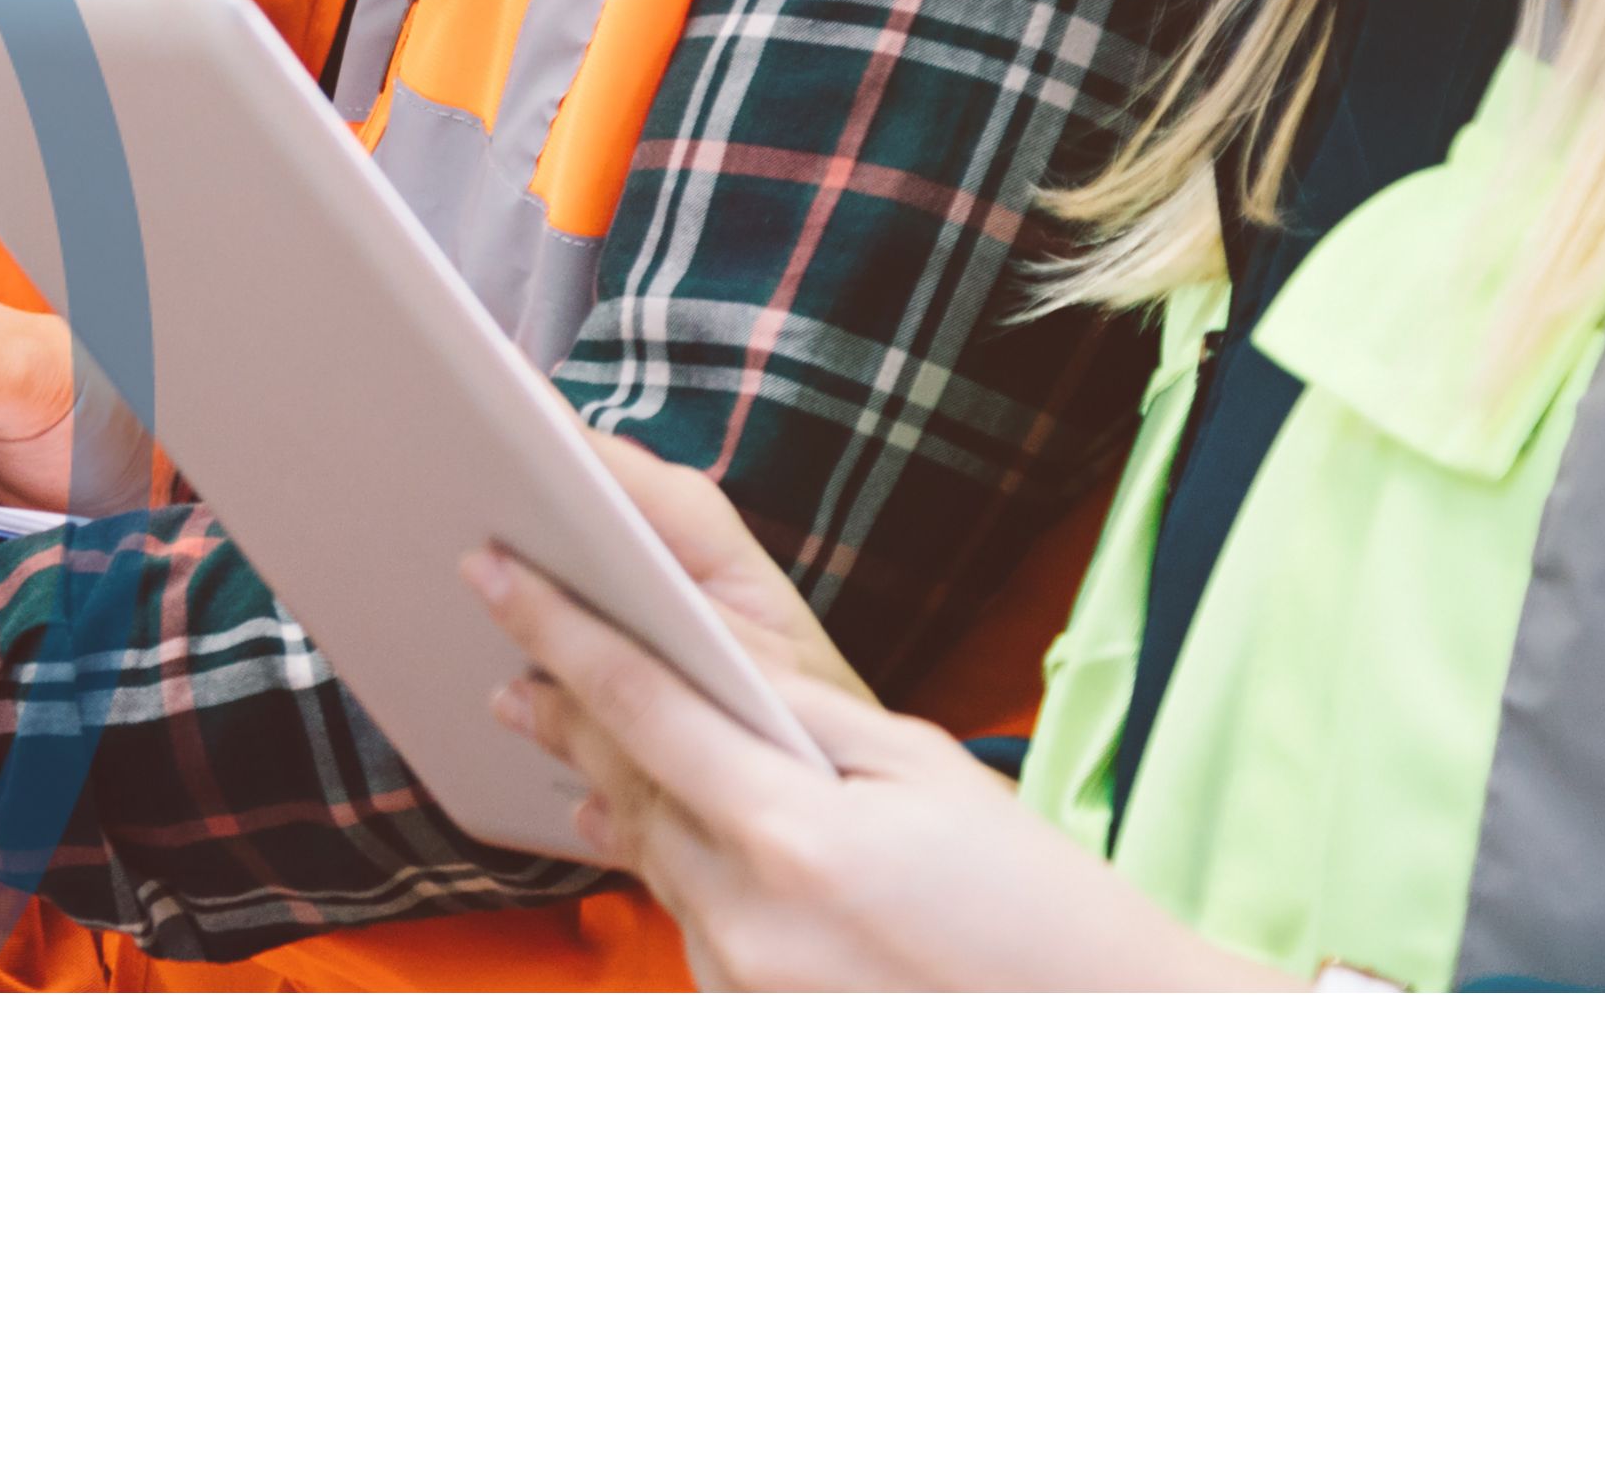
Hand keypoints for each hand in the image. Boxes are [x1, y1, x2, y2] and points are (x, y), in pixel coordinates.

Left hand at [472, 441, 1266, 991]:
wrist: (1108, 1033)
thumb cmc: (1036, 898)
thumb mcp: (928, 770)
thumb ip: (804, 714)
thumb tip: (712, 664)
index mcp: (797, 835)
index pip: (644, 707)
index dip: (559, 630)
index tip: (496, 572)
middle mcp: (751, 919)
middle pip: (627, 786)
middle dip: (565, 713)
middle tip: (506, 654)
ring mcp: (744, 983)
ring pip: (650, 859)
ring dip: (607, 788)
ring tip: (543, 718)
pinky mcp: (750, 1023)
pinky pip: (687, 923)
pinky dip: (668, 864)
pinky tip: (633, 819)